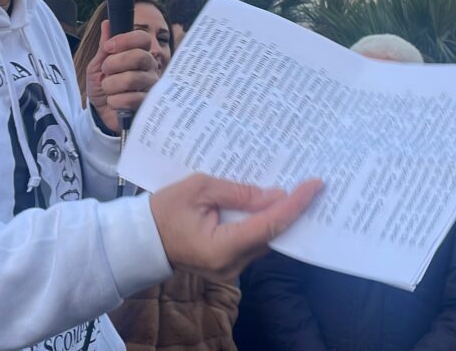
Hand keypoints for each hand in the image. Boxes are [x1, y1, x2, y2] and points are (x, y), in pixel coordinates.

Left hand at [86, 21, 159, 132]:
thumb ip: (104, 47)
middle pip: (139, 57)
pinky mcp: (148, 104)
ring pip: (132, 78)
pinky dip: (115, 100)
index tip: (108, 48)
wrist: (101, 113)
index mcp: (139, 53)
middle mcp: (149, 67)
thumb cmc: (102, 86)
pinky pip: (132, 98)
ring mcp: (151, 86)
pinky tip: (114, 102)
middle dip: (114, 63)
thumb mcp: (97, 65)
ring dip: (111, 84)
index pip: (142, 38)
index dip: (124, 40)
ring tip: (108, 89)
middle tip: (105, 71)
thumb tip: (107, 23)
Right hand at [150, 174, 322, 280]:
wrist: (141, 238)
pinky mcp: (229, 265)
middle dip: (292, 211)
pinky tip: (271, 207)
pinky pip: (254, 243)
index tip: (314, 186)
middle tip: (310, 186)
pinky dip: (264, 225)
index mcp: (222, 247)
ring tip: (296, 192)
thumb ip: (239, 193)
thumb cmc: (164, 210)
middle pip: (272, 237)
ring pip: (265, 241)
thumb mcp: (200, 189)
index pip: (269, 226)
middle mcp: (232, 265)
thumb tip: (275, 195)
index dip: (294, 205)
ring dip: (279, 218)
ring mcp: (231, 269)